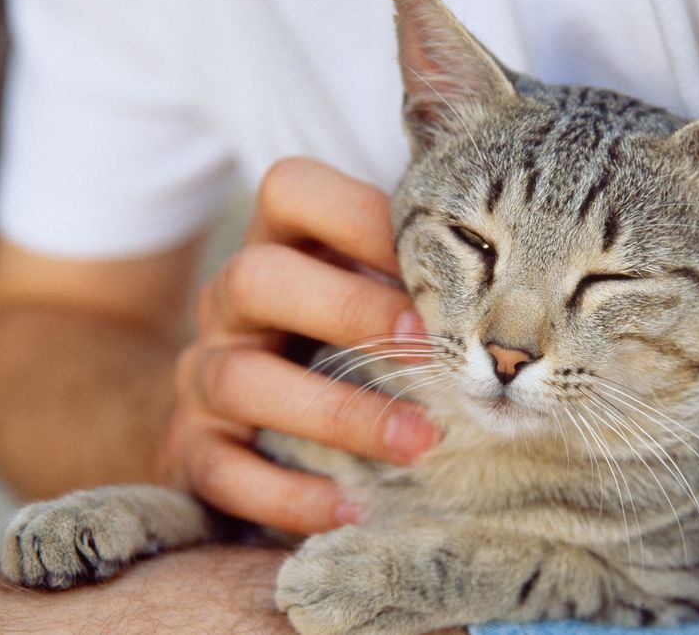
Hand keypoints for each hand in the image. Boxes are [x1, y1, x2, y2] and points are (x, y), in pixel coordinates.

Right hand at [160, 157, 436, 534]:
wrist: (237, 421)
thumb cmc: (335, 343)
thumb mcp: (364, 292)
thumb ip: (409, 274)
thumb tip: (507, 269)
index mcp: (275, 245)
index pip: (290, 190)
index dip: (359, 215)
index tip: (437, 259)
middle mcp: (227, 303)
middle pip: (254, 276)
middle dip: (348, 310)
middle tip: (433, 349)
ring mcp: (202, 374)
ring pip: (241, 379)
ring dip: (339, 413)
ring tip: (422, 441)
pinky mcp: (192, 449)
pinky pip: (221, 471)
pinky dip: (291, 494)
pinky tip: (356, 508)